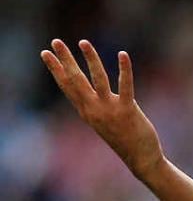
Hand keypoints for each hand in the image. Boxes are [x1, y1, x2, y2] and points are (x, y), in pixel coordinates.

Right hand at [40, 39, 163, 179]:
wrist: (140, 159)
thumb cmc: (124, 139)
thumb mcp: (103, 122)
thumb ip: (95, 106)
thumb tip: (89, 92)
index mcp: (87, 112)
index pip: (67, 87)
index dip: (56, 70)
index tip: (45, 53)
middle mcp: (94, 110)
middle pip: (76, 80)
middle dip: (65, 60)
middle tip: (55, 41)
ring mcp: (109, 110)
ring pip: (97, 79)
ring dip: (90, 59)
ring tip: (83, 42)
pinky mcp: (127, 111)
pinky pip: (125, 86)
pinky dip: (124, 69)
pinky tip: (122, 54)